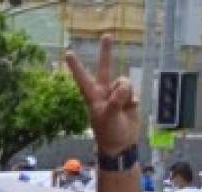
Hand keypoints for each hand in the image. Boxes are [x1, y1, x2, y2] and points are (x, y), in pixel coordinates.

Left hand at [65, 35, 140, 155]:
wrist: (121, 145)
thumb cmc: (109, 133)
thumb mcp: (108, 118)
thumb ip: (115, 101)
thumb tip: (123, 88)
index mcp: (93, 97)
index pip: (83, 78)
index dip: (76, 66)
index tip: (68, 53)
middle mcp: (104, 92)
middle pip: (105, 68)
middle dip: (106, 52)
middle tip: (106, 35)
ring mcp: (116, 94)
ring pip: (124, 82)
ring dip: (126, 93)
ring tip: (123, 108)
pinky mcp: (128, 99)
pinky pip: (133, 90)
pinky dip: (133, 99)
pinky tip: (131, 109)